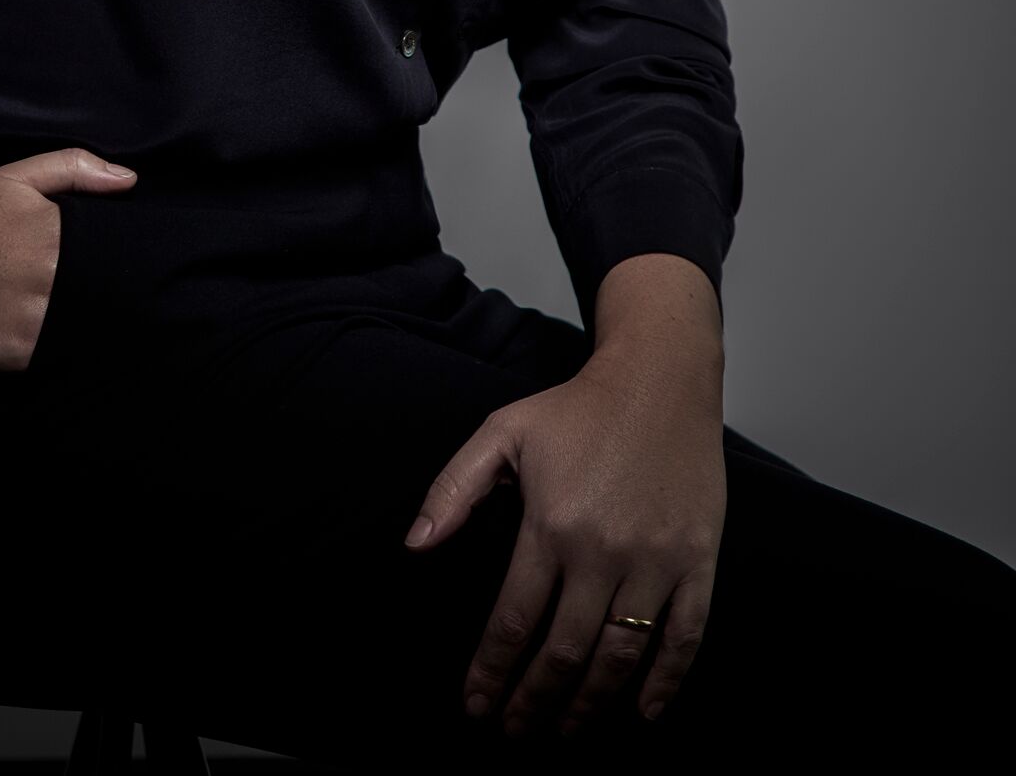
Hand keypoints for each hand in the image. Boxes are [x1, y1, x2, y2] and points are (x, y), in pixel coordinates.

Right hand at [0, 147, 137, 371]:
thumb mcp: (13, 181)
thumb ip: (74, 168)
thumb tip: (130, 180)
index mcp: (60, 237)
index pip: (120, 254)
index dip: (129, 259)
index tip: (123, 260)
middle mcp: (53, 282)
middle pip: (109, 291)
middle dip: (117, 290)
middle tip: (113, 288)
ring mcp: (37, 322)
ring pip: (90, 324)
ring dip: (96, 319)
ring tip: (91, 312)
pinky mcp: (21, 355)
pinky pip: (62, 352)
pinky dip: (70, 345)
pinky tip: (65, 333)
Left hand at [402, 347, 725, 739]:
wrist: (660, 381)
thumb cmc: (575, 409)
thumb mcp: (503, 432)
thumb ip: (454, 487)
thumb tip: (415, 544)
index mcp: (551, 524)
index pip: (514, 619)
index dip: (492, 671)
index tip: (476, 705)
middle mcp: (603, 551)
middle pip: (565, 651)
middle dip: (535, 701)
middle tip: (515, 732)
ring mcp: (657, 560)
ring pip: (621, 655)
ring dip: (590, 704)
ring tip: (565, 731)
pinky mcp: (698, 561)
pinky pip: (685, 636)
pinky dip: (665, 681)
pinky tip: (642, 711)